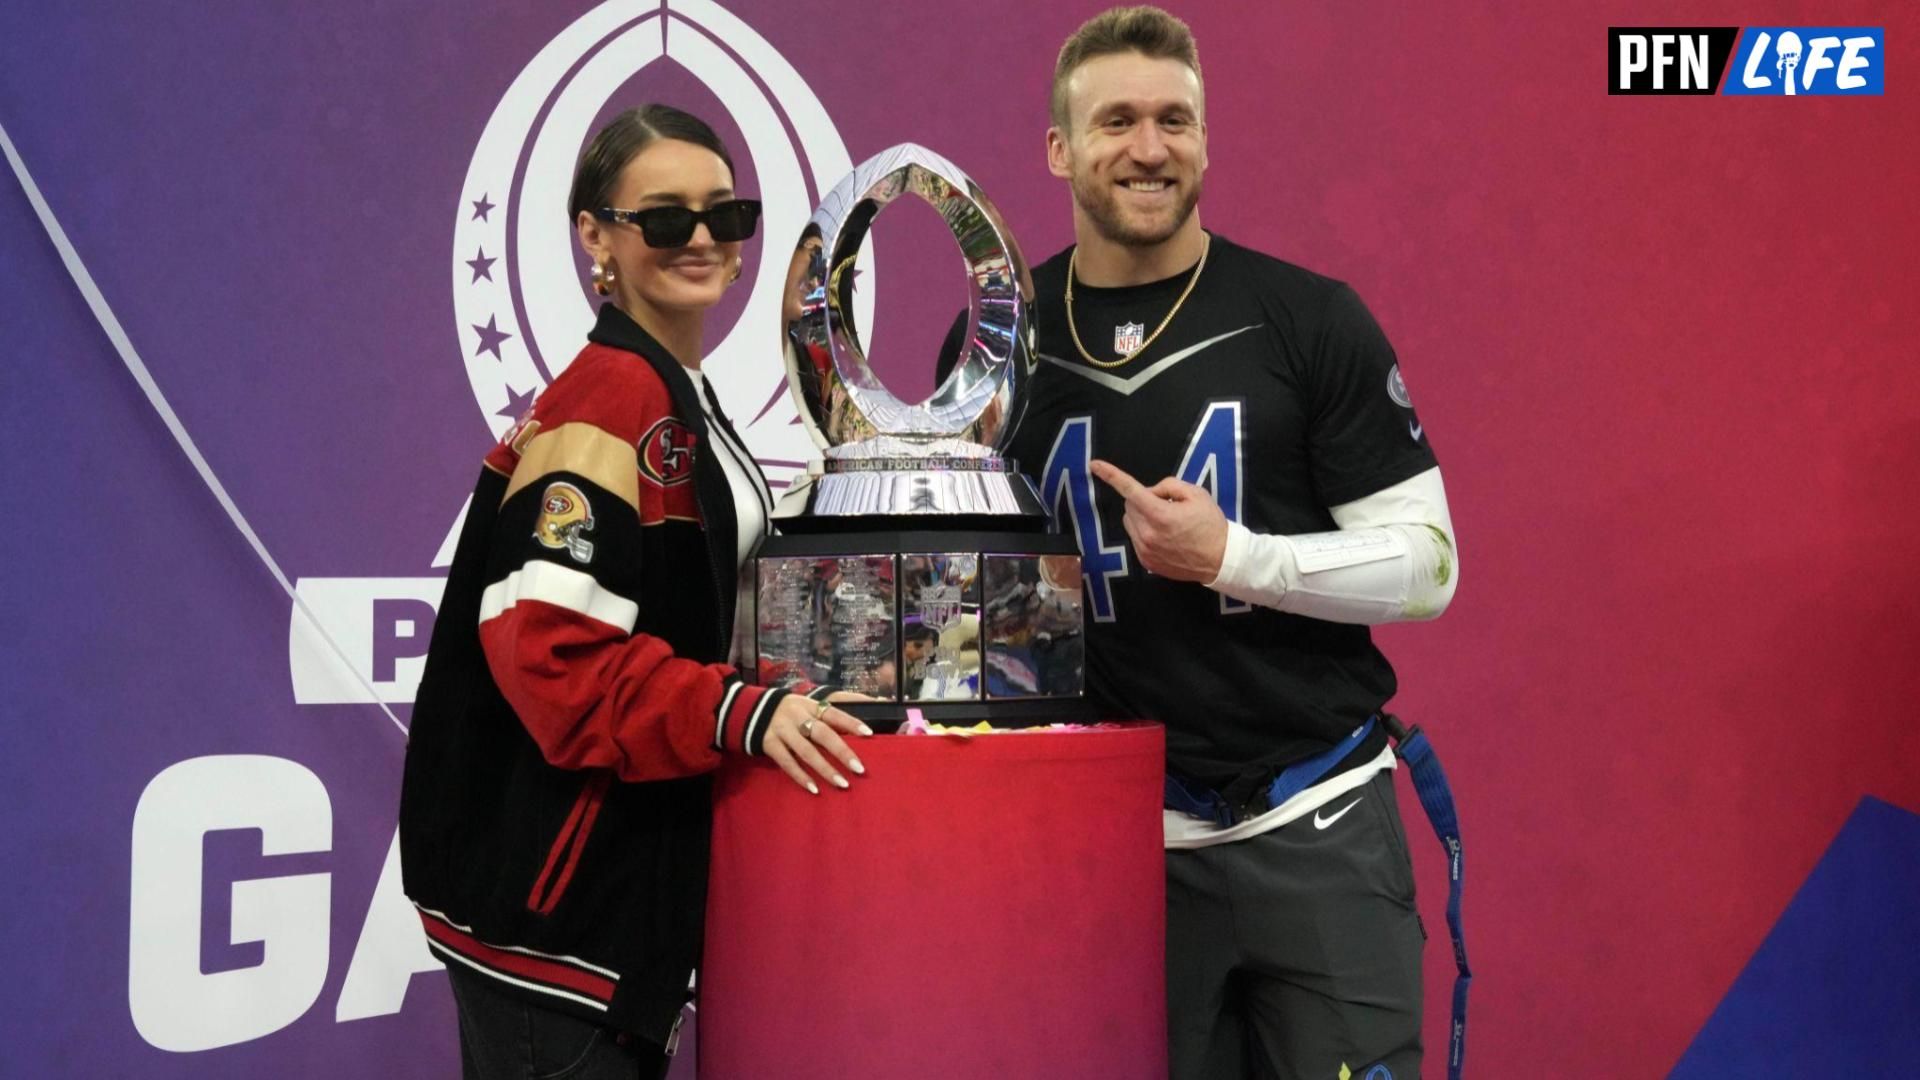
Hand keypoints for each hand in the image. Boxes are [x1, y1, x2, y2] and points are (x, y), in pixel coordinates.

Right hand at [761, 693, 872, 794]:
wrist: (750, 711)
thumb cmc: (789, 712)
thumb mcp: (806, 707)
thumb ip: (827, 717)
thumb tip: (858, 730)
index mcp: (810, 706)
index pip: (834, 713)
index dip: (851, 722)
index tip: (869, 734)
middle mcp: (797, 716)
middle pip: (822, 734)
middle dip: (842, 752)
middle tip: (859, 769)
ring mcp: (782, 730)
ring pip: (806, 752)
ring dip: (825, 769)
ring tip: (842, 783)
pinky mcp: (769, 744)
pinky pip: (787, 763)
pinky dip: (801, 776)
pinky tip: (814, 789)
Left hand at [1089, 460, 1228, 582]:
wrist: (1221, 560)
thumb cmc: (1211, 524)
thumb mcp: (1196, 494)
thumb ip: (1169, 486)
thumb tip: (1151, 491)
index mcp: (1160, 514)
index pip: (1130, 490)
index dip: (1111, 475)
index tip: (1094, 465)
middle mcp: (1147, 534)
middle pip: (1129, 506)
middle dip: (1142, 499)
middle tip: (1166, 504)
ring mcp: (1145, 550)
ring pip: (1129, 522)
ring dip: (1141, 515)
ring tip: (1166, 521)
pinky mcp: (1146, 562)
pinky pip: (1135, 538)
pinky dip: (1144, 531)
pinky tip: (1165, 536)